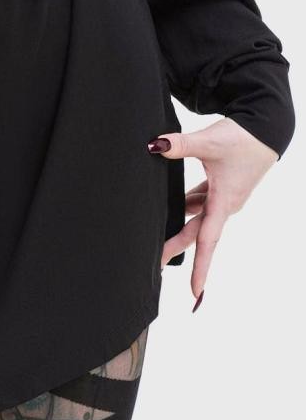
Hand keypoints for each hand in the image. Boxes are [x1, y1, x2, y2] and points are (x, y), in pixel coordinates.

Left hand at [151, 118, 278, 305]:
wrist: (265, 128)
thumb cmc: (243, 139)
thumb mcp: (210, 142)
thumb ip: (181, 145)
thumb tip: (154, 145)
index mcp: (224, 202)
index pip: (207, 240)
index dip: (200, 266)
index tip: (194, 291)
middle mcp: (224, 204)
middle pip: (196, 232)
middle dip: (177, 247)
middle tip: (156, 265)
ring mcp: (223, 196)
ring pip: (197, 216)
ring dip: (180, 226)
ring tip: (157, 238)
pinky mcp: (221, 185)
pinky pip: (199, 200)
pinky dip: (186, 205)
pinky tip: (170, 206)